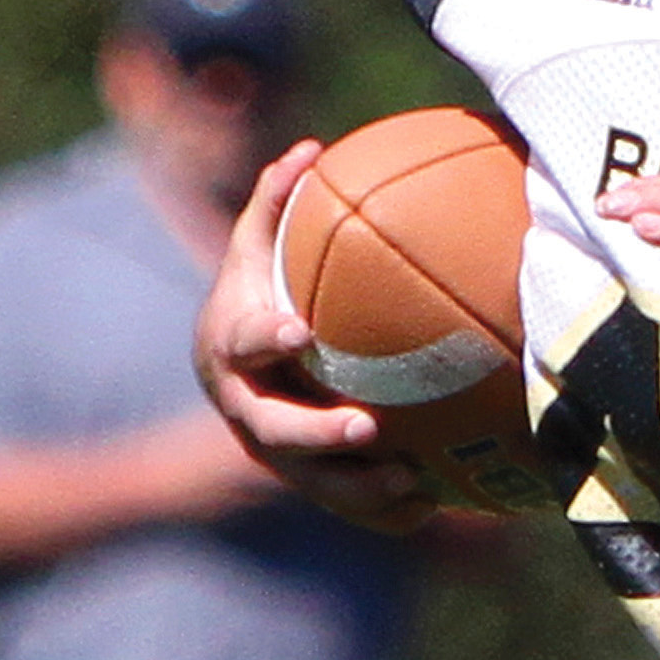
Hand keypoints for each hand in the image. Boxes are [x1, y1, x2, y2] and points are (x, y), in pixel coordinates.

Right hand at [192, 142, 445, 532]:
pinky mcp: (308, 483)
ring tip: (409, 479)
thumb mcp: (257, 254)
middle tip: (367, 425)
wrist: (242, 375)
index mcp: (231, 349)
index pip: (242, 343)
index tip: (299, 331)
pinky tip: (428, 504)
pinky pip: (347, 508)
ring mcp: (274, 455)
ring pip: (312, 483)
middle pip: (273, 430)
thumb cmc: (259, 299)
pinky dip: (383, 511)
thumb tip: (310, 148)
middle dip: (316, 433)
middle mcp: (247, 408)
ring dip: (358, 487)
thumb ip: (276, 204)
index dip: (266, 338)